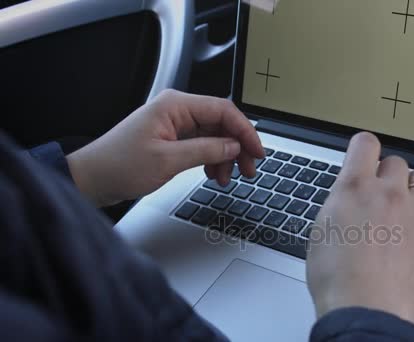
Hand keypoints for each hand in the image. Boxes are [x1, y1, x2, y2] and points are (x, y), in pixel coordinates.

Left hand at [66, 90, 263, 206]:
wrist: (92, 179)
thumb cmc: (118, 165)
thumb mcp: (168, 160)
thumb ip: (206, 150)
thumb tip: (233, 146)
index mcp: (175, 105)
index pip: (223, 110)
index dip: (245, 131)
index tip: (257, 151)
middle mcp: (176, 110)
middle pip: (222, 123)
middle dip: (237, 146)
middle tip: (248, 169)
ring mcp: (175, 124)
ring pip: (215, 135)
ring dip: (225, 156)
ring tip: (227, 177)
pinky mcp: (172, 138)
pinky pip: (203, 144)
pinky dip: (212, 158)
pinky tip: (213, 173)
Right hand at [306, 132, 413, 323]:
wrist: (366, 308)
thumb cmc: (337, 278)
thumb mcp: (321, 231)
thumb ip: (339, 204)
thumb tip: (346, 196)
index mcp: (354, 188)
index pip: (365, 144)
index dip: (364, 149)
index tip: (364, 156)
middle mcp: (388, 193)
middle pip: (396, 162)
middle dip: (388, 173)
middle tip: (380, 192)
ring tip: (409, 198)